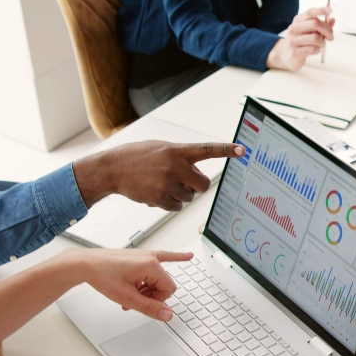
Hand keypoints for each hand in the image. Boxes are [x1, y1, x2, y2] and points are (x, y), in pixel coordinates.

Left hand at [72, 248, 193, 320]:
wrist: (86, 264)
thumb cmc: (102, 275)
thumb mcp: (127, 298)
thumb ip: (149, 308)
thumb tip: (167, 315)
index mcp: (151, 265)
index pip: (169, 289)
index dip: (157, 301)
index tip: (142, 303)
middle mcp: (151, 258)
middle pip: (164, 284)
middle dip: (151, 295)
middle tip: (134, 298)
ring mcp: (146, 255)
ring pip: (158, 278)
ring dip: (147, 289)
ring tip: (130, 293)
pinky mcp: (140, 256)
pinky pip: (163, 257)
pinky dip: (175, 258)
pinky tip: (187, 256)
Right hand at [73, 141, 245, 210]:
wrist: (112, 168)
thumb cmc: (136, 156)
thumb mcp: (161, 148)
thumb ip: (181, 158)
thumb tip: (196, 175)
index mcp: (177, 150)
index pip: (207, 150)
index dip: (226, 150)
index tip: (243, 150)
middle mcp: (175, 166)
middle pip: (203, 185)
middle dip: (197, 186)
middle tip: (185, 181)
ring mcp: (167, 183)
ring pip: (189, 197)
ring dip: (181, 194)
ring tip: (162, 183)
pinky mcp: (159, 198)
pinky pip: (177, 207)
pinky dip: (171, 203)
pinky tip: (157, 192)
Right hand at [266, 6, 334, 71]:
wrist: (286, 55)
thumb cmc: (301, 41)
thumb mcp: (309, 31)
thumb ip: (321, 25)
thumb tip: (332, 20)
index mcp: (298, 20)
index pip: (310, 12)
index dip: (321, 10)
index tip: (330, 10)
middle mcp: (294, 28)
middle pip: (315, 23)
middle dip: (328, 30)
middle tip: (331, 37)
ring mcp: (293, 40)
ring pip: (316, 38)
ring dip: (322, 42)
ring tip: (321, 45)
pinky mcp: (295, 52)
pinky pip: (313, 49)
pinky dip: (318, 50)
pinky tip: (315, 50)